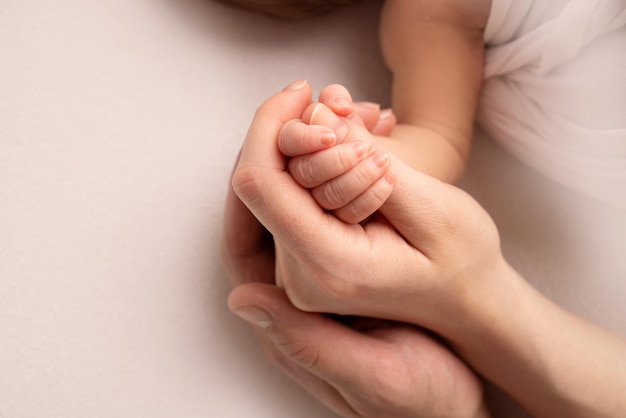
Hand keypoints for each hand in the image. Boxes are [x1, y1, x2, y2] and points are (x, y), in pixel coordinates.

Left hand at [221, 80, 488, 417]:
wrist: (459, 400)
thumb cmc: (421, 398)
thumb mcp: (374, 378)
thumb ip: (306, 343)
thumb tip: (241, 300)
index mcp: (292, 307)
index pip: (251, 223)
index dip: (259, 160)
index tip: (283, 112)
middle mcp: (294, 284)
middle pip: (266, 199)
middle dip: (281, 144)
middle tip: (305, 99)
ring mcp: (318, 269)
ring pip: (297, 193)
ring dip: (313, 148)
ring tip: (338, 111)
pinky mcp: (343, 261)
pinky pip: (327, 202)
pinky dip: (341, 165)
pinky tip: (364, 140)